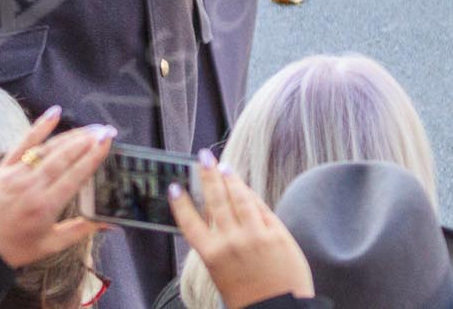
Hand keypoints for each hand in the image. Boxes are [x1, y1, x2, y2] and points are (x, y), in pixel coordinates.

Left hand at [0, 108, 112, 267]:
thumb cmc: (15, 246)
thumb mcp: (50, 245)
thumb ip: (80, 231)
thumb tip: (109, 222)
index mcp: (46, 206)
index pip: (75, 176)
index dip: (93, 157)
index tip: (107, 143)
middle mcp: (32, 186)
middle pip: (64, 157)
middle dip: (87, 141)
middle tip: (106, 131)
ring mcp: (17, 173)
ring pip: (48, 148)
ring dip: (71, 135)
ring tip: (91, 128)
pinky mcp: (5, 166)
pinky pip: (24, 142)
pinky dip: (39, 127)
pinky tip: (54, 113)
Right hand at [170, 155, 313, 307]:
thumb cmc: (247, 298)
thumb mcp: (220, 274)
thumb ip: (217, 247)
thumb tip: (216, 215)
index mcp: (212, 255)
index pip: (190, 221)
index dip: (181, 202)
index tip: (175, 187)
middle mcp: (231, 242)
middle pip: (216, 200)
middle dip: (207, 175)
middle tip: (203, 158)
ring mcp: (255, 236)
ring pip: (240, 198)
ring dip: (230, 178)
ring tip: (224, 167)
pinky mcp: (277, 235)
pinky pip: (261, 208)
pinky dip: (252, 195)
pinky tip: (246, 188)